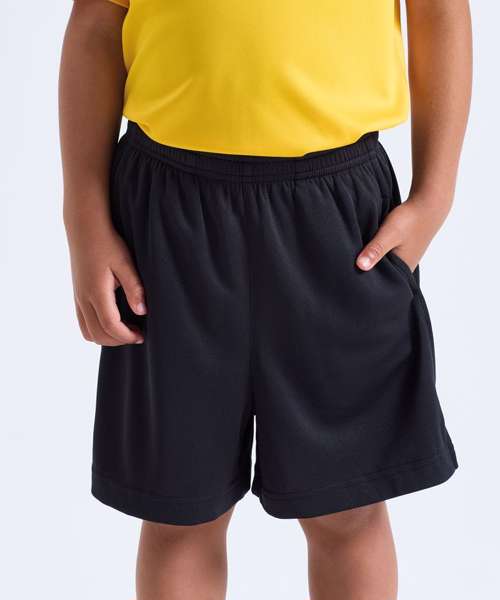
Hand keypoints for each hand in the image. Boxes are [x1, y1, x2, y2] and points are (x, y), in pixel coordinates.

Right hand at [68, 223, 146, 345]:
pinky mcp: (76, 295)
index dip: (126, 335)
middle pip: (98, 334)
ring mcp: (77, 298)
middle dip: (118, 340)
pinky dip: (97, 330)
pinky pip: (82, 323)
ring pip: (88, 332)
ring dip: (107, 337)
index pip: (110, 325)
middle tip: (137, 334)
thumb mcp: (126, 263)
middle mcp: (83, 298)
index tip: (141, 336)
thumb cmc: (108, 243)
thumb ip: (134, 288)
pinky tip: (113, 321)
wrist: (85, 228)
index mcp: (96, 291)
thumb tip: (142, 312)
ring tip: (126, 330)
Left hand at [356, 195, 450, 272]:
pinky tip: (365, 250)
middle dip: (365, 272)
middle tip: (347, 268)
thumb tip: (361, 266)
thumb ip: (376, 249)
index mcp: (402, 270)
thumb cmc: (410, 219)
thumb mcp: (390, 234)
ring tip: (352, 259)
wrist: (427, 204)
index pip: (379, 284)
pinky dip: (375, 253)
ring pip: (380, 264)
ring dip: (370, 261)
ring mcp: (402, 259)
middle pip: (379, 275)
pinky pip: (383, 256)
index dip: (364, 281)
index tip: (350, 278)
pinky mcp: (399, 250)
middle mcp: (403, 268)